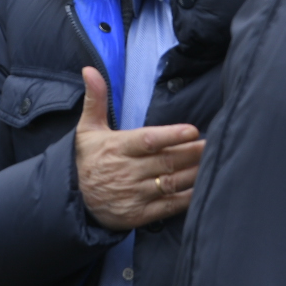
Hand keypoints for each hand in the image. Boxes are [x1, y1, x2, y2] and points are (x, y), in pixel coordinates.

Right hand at [74, 67, 203, 229]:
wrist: (74, 200)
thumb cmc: (87, 158)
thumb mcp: (87, 128)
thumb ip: (95, 98)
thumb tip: (89, 69)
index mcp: (116, 148)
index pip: (148, 141)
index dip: (171, 136)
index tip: (193, 130)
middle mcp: (126, 172)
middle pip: (165, 161)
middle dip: (192, 152)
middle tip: (212, 143)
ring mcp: (133, 195)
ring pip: (170, 182)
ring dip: (194, 173)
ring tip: (211, 162)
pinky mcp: (139, 215)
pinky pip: (169, 206)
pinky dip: (187, 197)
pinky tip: (201, 187)